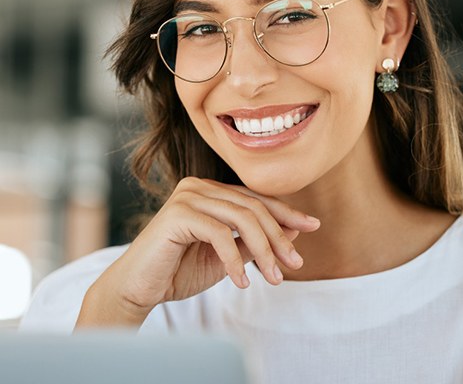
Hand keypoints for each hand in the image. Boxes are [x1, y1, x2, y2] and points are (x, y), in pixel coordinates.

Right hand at [76, 177, 319, 326]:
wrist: (138, 288)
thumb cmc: (179, 270)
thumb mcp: (227, 256)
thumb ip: (254, 241)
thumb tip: (294, 230)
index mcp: (210, 191)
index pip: (256, 198)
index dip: (286, 212)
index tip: (313, 226)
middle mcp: (199, 186)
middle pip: (253, 207)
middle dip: (278, 237)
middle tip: (295, 264)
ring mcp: (188, 196)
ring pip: (242, 218)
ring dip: (264, 250)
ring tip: (275, 278)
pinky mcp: (178, 213)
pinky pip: (220, 234)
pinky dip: (235, 260)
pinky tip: (243, 282)